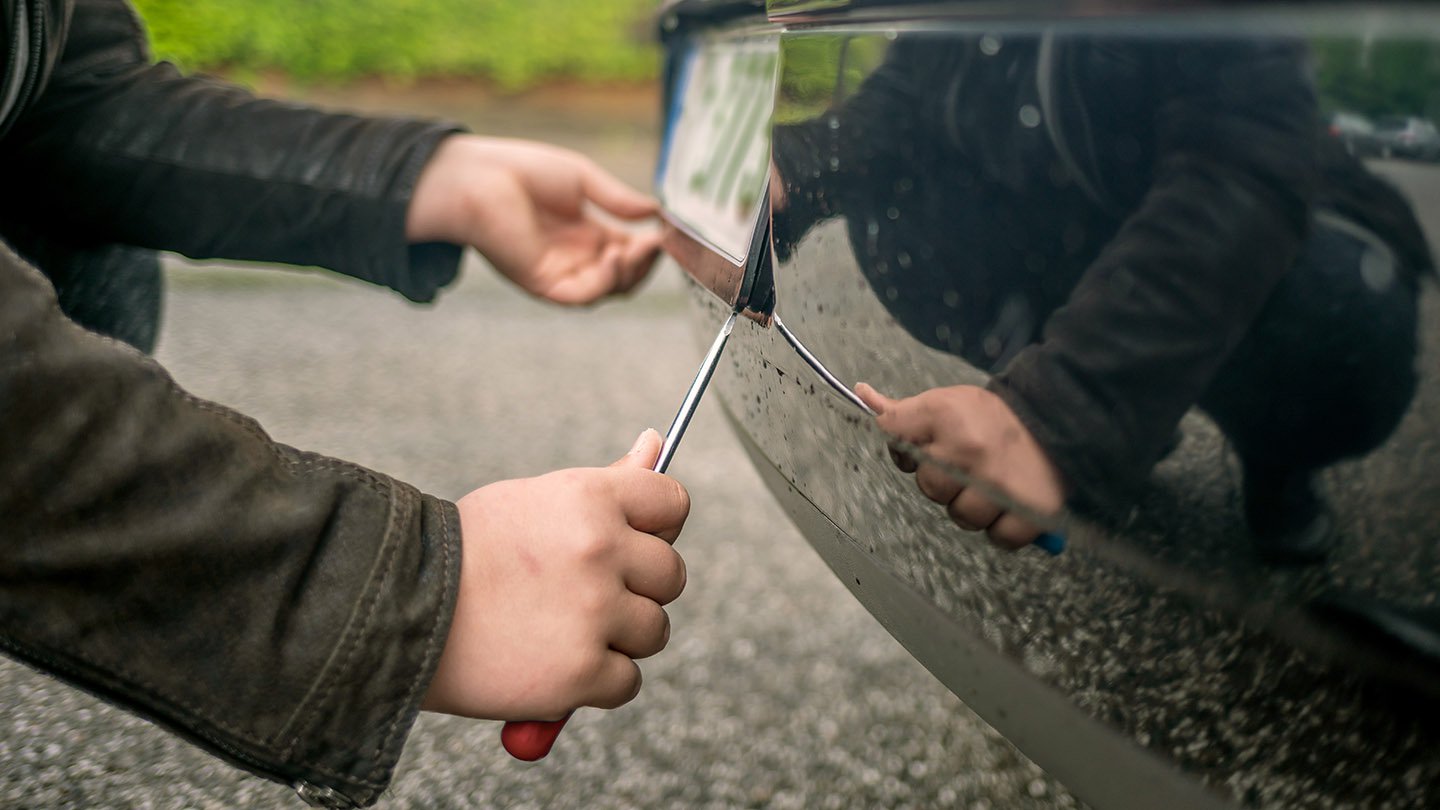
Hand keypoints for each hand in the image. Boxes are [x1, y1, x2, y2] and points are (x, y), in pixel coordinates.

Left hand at [406, 135, 662, 304]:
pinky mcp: (543, 283)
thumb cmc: (522, 171)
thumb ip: (618, 200)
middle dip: (646, 263)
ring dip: (631, 273)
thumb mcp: (583, 180)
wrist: (478, 178)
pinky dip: (604, 283)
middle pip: (624, 277)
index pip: (628, 252)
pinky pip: (582, 297)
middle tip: (658, 243)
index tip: (667, 231)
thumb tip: (656, 212)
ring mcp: (560, 272)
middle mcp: (575, 258)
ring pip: (609, 290)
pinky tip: (612, 257)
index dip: (650, 246)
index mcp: (585, 234)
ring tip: (639, 249)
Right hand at [421, 429, 688, 720]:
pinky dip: (595, 684)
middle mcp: (600, 550)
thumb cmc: (466, 552)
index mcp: (589, 498)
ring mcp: (594, 613)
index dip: (657, 528)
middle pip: (670, 575)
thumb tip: (656, 443)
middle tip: (583, 595)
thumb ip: (605, 484)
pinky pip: (627, 682)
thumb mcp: (534, 501)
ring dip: (618, 639)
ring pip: (654, 631)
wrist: (395, 609)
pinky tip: (551, 665)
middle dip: (637, 590)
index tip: (631, 544)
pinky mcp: (581, 672)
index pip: (672, 504)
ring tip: (559, 630)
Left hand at [855, 383, 1066, 549]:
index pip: (895, 435)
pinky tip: (1010, 504)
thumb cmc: (994, 416)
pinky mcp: (1031, 512)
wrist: (1059, 419)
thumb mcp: (947, 402)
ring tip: (993, 484)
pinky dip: (1004, 527)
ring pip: (962, 517)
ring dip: (975, 507)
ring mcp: (1000, 486)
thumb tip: (862, 393)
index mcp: (946, 417)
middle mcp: (970, 452)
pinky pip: (1000, 537)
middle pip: (930, 489)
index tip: (930, 445)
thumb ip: (905, 411)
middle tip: (971, 465)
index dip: (908, 448)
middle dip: (945, 481)